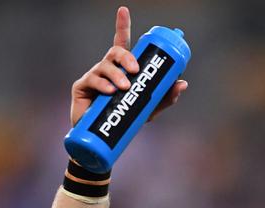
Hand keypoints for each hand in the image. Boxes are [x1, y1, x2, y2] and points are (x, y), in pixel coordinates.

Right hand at [70, 6, 187, 125]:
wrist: (104, 137)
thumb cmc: (125, 118)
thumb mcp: (149, 108)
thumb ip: (165, 97)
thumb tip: (182, 83)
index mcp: (122, 69)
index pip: (122, 43)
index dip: (122, 26)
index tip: (124, 10)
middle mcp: (107, 69)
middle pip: (115, 52)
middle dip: (126, 57)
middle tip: (136, 70)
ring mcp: (93, 77)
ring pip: (104, 66)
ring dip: (116, 75)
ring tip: (125, 86)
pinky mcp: (81, 88)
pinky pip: (92, 81)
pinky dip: (103, 85)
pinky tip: (110, 91)